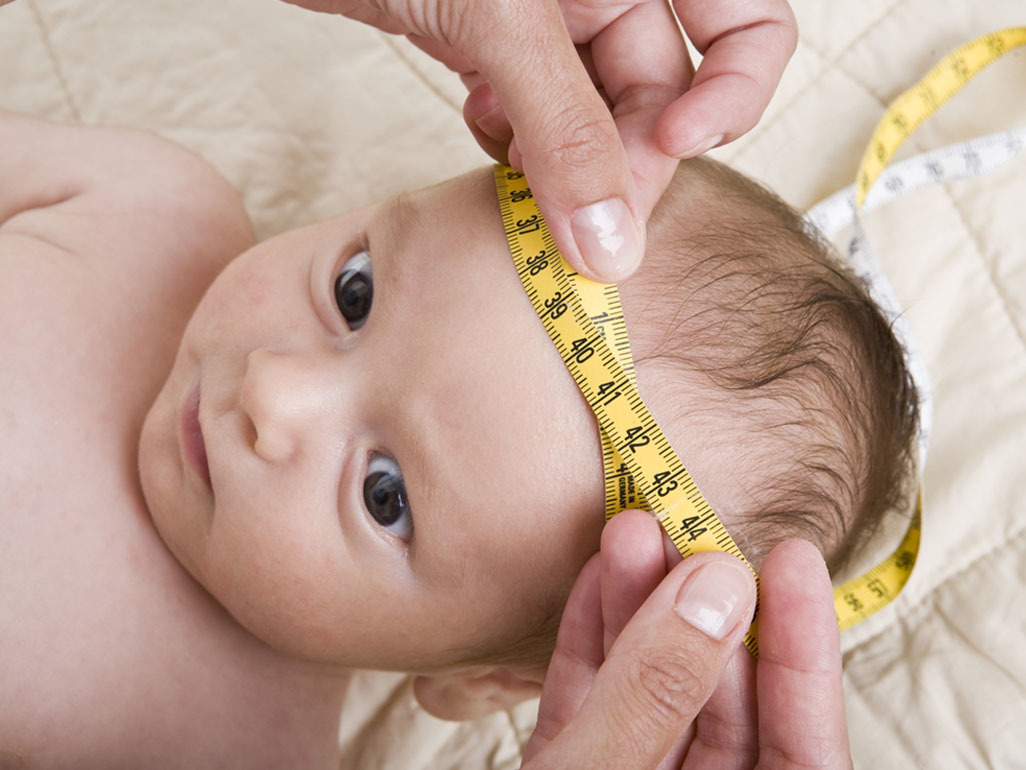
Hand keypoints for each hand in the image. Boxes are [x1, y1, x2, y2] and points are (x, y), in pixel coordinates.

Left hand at [282, 0, 795, 281]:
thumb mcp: (500, 19)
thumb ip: (562, 129)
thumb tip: (610, 242)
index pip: (748, 24)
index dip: (732, 93)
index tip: (675, 146)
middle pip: (660, 92)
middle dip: (623, 162)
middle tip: (579, 223)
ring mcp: (550, 18)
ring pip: (594, 117)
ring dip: (565, 168)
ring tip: (522, 183)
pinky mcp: (492, 46)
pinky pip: (535, 117)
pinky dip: (517, 145)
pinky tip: (484, 134)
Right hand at [522, 510, 852, 768]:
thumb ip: (655, 694)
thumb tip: (714, 589)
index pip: (803, 748)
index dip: (805, 650)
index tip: (794, 559)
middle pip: (720, 703)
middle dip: (699, 609)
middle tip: (684, 532)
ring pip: (651, 692)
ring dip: (639, 609)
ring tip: (629, 533)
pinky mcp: (570, 769)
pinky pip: (593, 703)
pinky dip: (591, 642)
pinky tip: (593, 580)